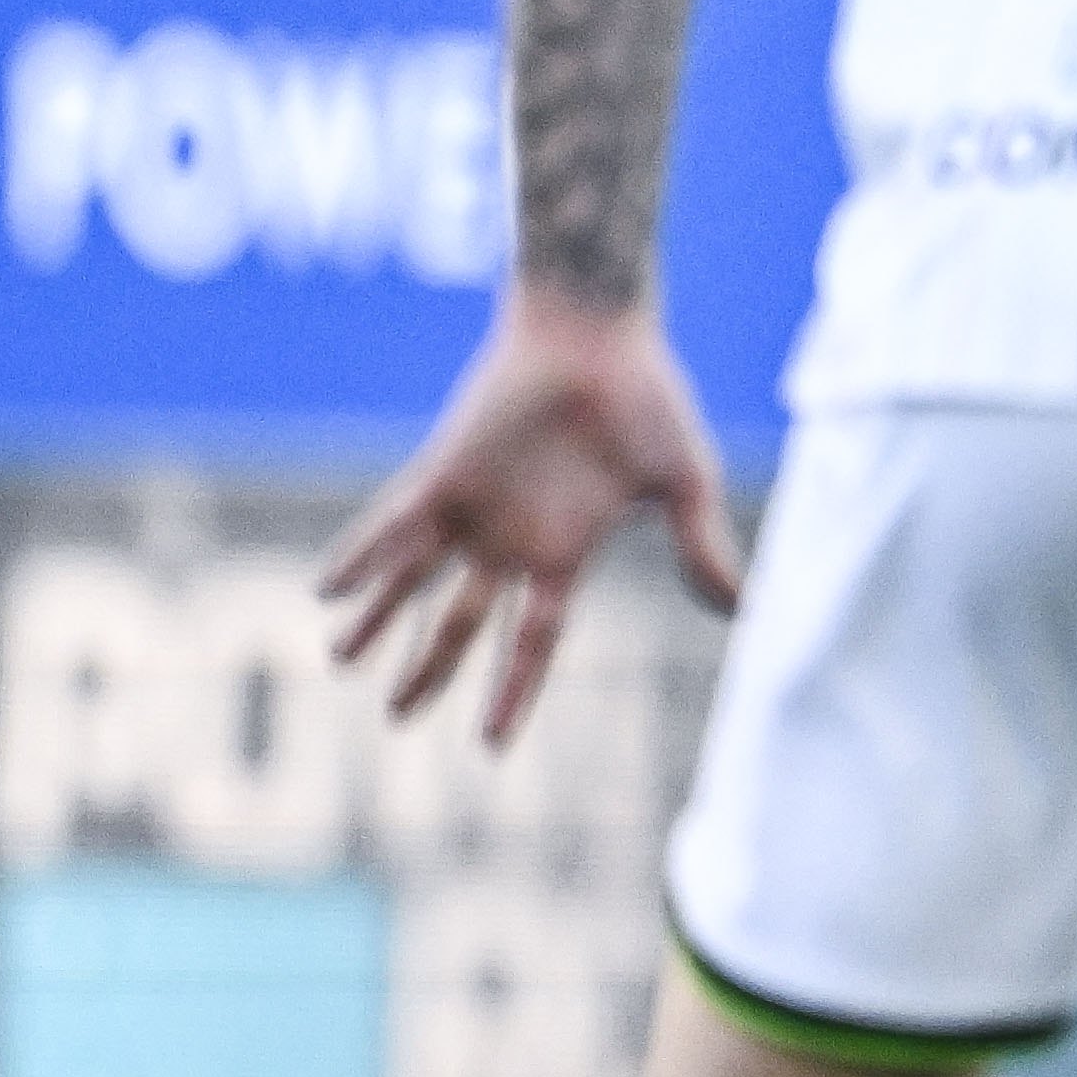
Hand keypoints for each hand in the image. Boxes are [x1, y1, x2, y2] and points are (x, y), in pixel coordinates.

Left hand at [319, 294, 742, 745]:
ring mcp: (472, 507)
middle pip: (461, 624)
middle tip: (398, 717)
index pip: (534, 642)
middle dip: (428, 671)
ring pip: (413, 581)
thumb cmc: (647, 401)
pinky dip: (361, 558)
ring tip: (338, 660)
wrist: (596, 330)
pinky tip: (329, 589)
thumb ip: (703, 548)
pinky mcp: (443, 472)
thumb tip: (746, 610)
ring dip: (377, 621)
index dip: (513, 692)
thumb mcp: (684, 485)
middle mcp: (510, 539)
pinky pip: (391, 525)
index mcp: (565, 552)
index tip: (491, 745)